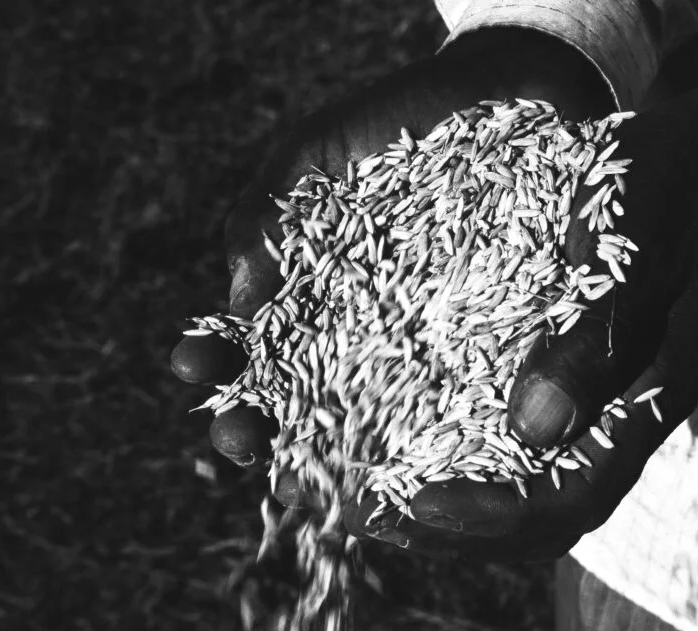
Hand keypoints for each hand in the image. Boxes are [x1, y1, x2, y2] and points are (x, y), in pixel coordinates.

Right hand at [169, 28, 614, 500]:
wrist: (502, 96)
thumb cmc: (394, 126)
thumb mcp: (310, 158)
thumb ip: (262, 219)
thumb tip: (238, 299)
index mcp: (304, 297)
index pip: (249, 351)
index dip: (219, 371)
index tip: (195, 372)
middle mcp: (353, 336)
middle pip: (297, 402)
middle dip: (260, 427)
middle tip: (239, 441)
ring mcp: (415, 350)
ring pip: (366, 419)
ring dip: (329, 450)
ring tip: (303, 467)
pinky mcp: (479, 355)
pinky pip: (450, 407)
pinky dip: (424, 439)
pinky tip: (399, 459)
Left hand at [344, 87, 697, 560]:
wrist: (693, 162)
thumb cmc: (670, 191)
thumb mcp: (647, 246)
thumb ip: (603, 335)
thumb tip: (536, 428)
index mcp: (649, 398)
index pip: (573, 497)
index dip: (491, 515)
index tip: (409, 499)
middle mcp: (616, 417)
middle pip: (536, 518)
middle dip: (447, 527)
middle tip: (359, 512)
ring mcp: (589, 401)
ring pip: (515, 486)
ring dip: (438, 503)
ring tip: (356, 492)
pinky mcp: (558, 373)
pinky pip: (502, 438)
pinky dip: (441, 450)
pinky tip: (383, 433)